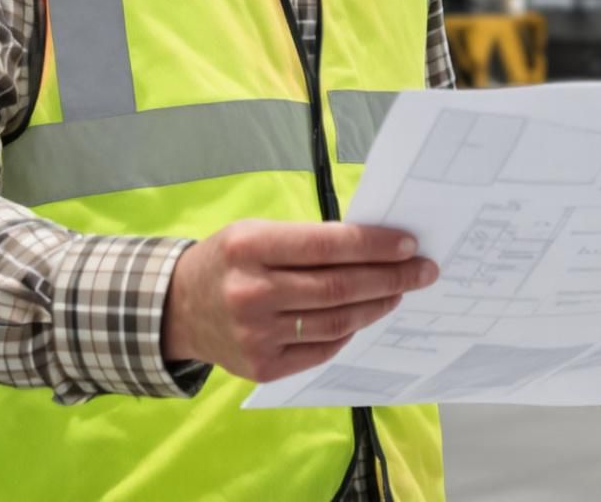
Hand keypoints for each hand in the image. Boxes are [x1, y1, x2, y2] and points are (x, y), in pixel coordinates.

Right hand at [161, 221, 438, 382]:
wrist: (178, 309)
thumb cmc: (227, 261)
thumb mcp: (255, 233)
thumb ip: (306, 240)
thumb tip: (373, 247)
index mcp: (249, 248)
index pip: (326, 245)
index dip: (373, 245)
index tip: (408, 244)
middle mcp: (251, 293)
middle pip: (338, 288)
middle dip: (390, 278)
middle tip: (423, 270)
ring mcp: (256, 336)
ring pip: (336, 322)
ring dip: (377, 306)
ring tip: (399, 292)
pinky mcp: (263, 367)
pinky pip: (322, 349)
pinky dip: (349, 330)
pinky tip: (363, 315)